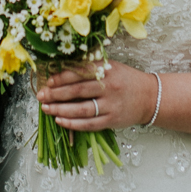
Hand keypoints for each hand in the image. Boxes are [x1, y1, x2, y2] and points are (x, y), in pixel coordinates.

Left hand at [37, 60, 157, 130]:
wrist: (150, 97)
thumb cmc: (126, 80)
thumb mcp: (111, 67)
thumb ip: (90, 68)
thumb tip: (62, 72)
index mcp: (107, 70)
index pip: (80, 73)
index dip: (62, 77)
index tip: (48, 81)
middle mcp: (109, 87)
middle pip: (77, 91)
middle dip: (56, 94)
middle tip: (41, 96)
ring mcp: (111, 105)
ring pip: (81, 109)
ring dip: (60, 110)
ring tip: (46, 109)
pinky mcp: (112, 120)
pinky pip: (89, 124)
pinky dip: (73, 124)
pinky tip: (60, 121)